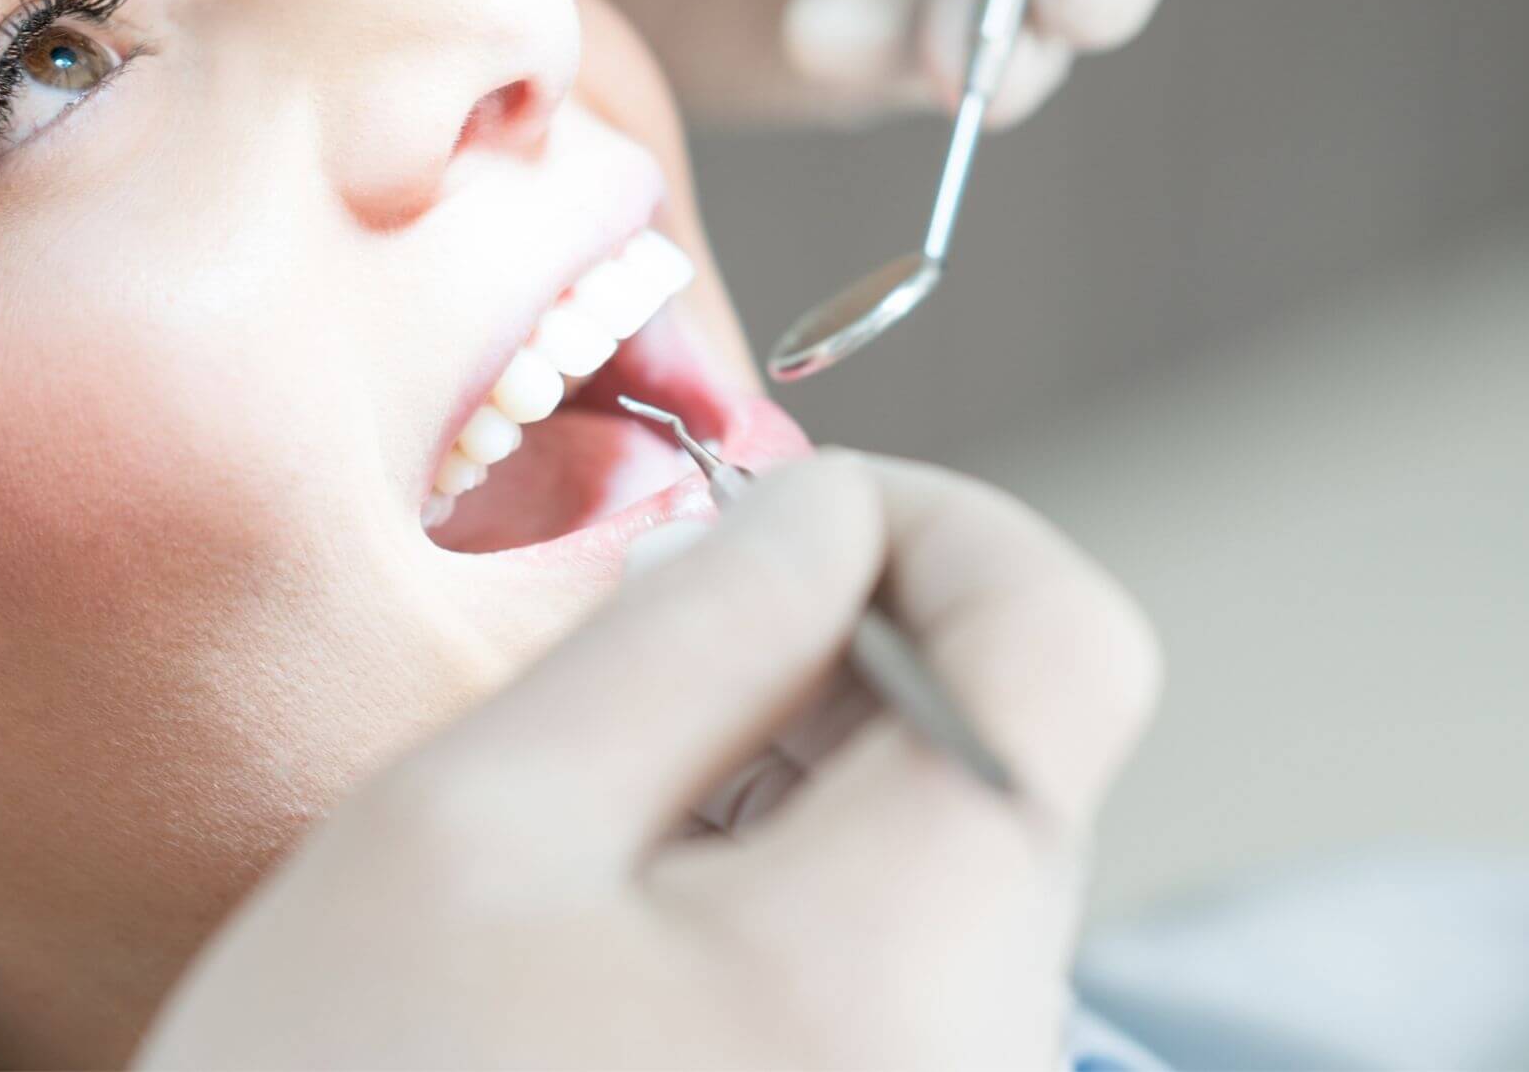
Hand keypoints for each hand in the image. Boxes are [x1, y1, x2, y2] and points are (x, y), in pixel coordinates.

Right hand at [134, 451, 1160, 1067]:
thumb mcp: (464, 834)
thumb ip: (680, 634)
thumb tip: (817, 512)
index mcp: (908, 965)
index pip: (1065, 640)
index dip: (927, 523)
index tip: (771, 520)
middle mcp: (986, 1064)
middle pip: (997, 757)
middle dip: (829, 659)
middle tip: (629, 669)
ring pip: (936, 869)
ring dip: (786, 787)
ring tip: (586, 838)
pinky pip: (891, 983)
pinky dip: (777, 907)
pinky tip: (613, 948)